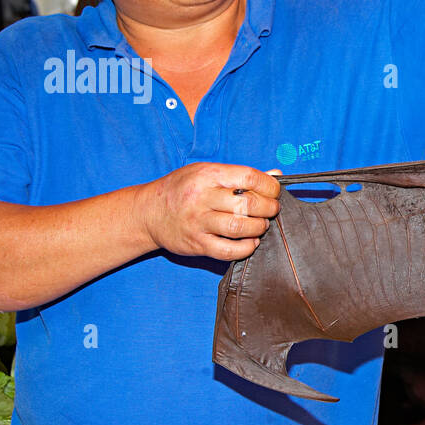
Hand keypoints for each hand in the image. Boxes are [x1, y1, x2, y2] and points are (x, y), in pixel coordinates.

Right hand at [134, 163, 282, 259]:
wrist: (148, 212)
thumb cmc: (182, 190)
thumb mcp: (207, 173)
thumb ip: (240, 176)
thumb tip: (276, 176)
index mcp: (207, 175)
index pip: (249, 177)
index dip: (269, 186)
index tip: (274, 192)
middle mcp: (202, 198)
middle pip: (248, 204)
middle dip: (269, 208)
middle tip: (271, 210)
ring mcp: (198, 222)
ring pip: (240, 227)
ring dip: (259, 228)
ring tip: (261, 225)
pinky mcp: (197, 244)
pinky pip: (228, 251)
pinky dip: (246, 248)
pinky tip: (250, 242)